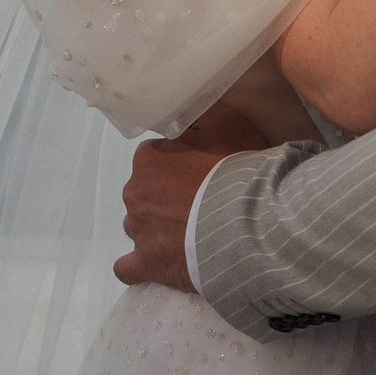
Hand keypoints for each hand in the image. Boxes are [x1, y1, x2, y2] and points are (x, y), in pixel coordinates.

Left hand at [113, 103, 268, 292]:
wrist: (247, 222)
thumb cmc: (235, 170)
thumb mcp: (224, 124)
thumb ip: (198, 114)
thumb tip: (184, 106)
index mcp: (148, 159)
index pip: (156, 159)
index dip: (180, 167)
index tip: (202, 175)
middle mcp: (134, 191)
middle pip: (146, 192)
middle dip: (167, 197)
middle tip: (201, 205)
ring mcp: (138, 231)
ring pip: (140, 226)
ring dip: (158, 229)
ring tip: (191, 236)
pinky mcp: (146, 264)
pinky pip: (127, 268)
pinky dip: (138, 266)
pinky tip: (155, 264)